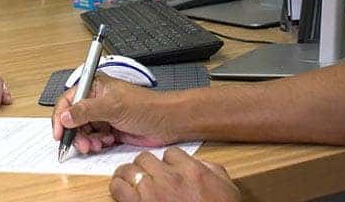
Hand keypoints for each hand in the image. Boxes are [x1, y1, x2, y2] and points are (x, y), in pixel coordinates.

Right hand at [52, 74, 177, 153]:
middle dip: (75, 133)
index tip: (59, 133)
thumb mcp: (113, 106)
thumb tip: (65, 116)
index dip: (61, 117)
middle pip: (73, 119)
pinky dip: (97, 143)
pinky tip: (107, 142)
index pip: (68, 101)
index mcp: (94, 87)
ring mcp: (102, 115)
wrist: (166, 122)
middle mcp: (96, 100)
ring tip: (96, 144)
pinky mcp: (109, 129)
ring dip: (87, 140)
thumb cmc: (145, 106)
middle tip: (82, 144)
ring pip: (83, 131)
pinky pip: (94, 139)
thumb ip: (86, 111)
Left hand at [109, 147, 240, 201]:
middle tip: (146, 175)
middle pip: (146, 158)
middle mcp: (171, 177)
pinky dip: (117, 187)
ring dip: (129, 174)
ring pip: (130, 168)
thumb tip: (200, 163)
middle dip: (146, 167)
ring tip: (129, 180)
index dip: (167, 162)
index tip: (166, 170)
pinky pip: (118, 187)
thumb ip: (212, 170)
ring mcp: (152, 192)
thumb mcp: (227, 189)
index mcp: (192, 171)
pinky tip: (121, 190)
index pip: (170, 153)